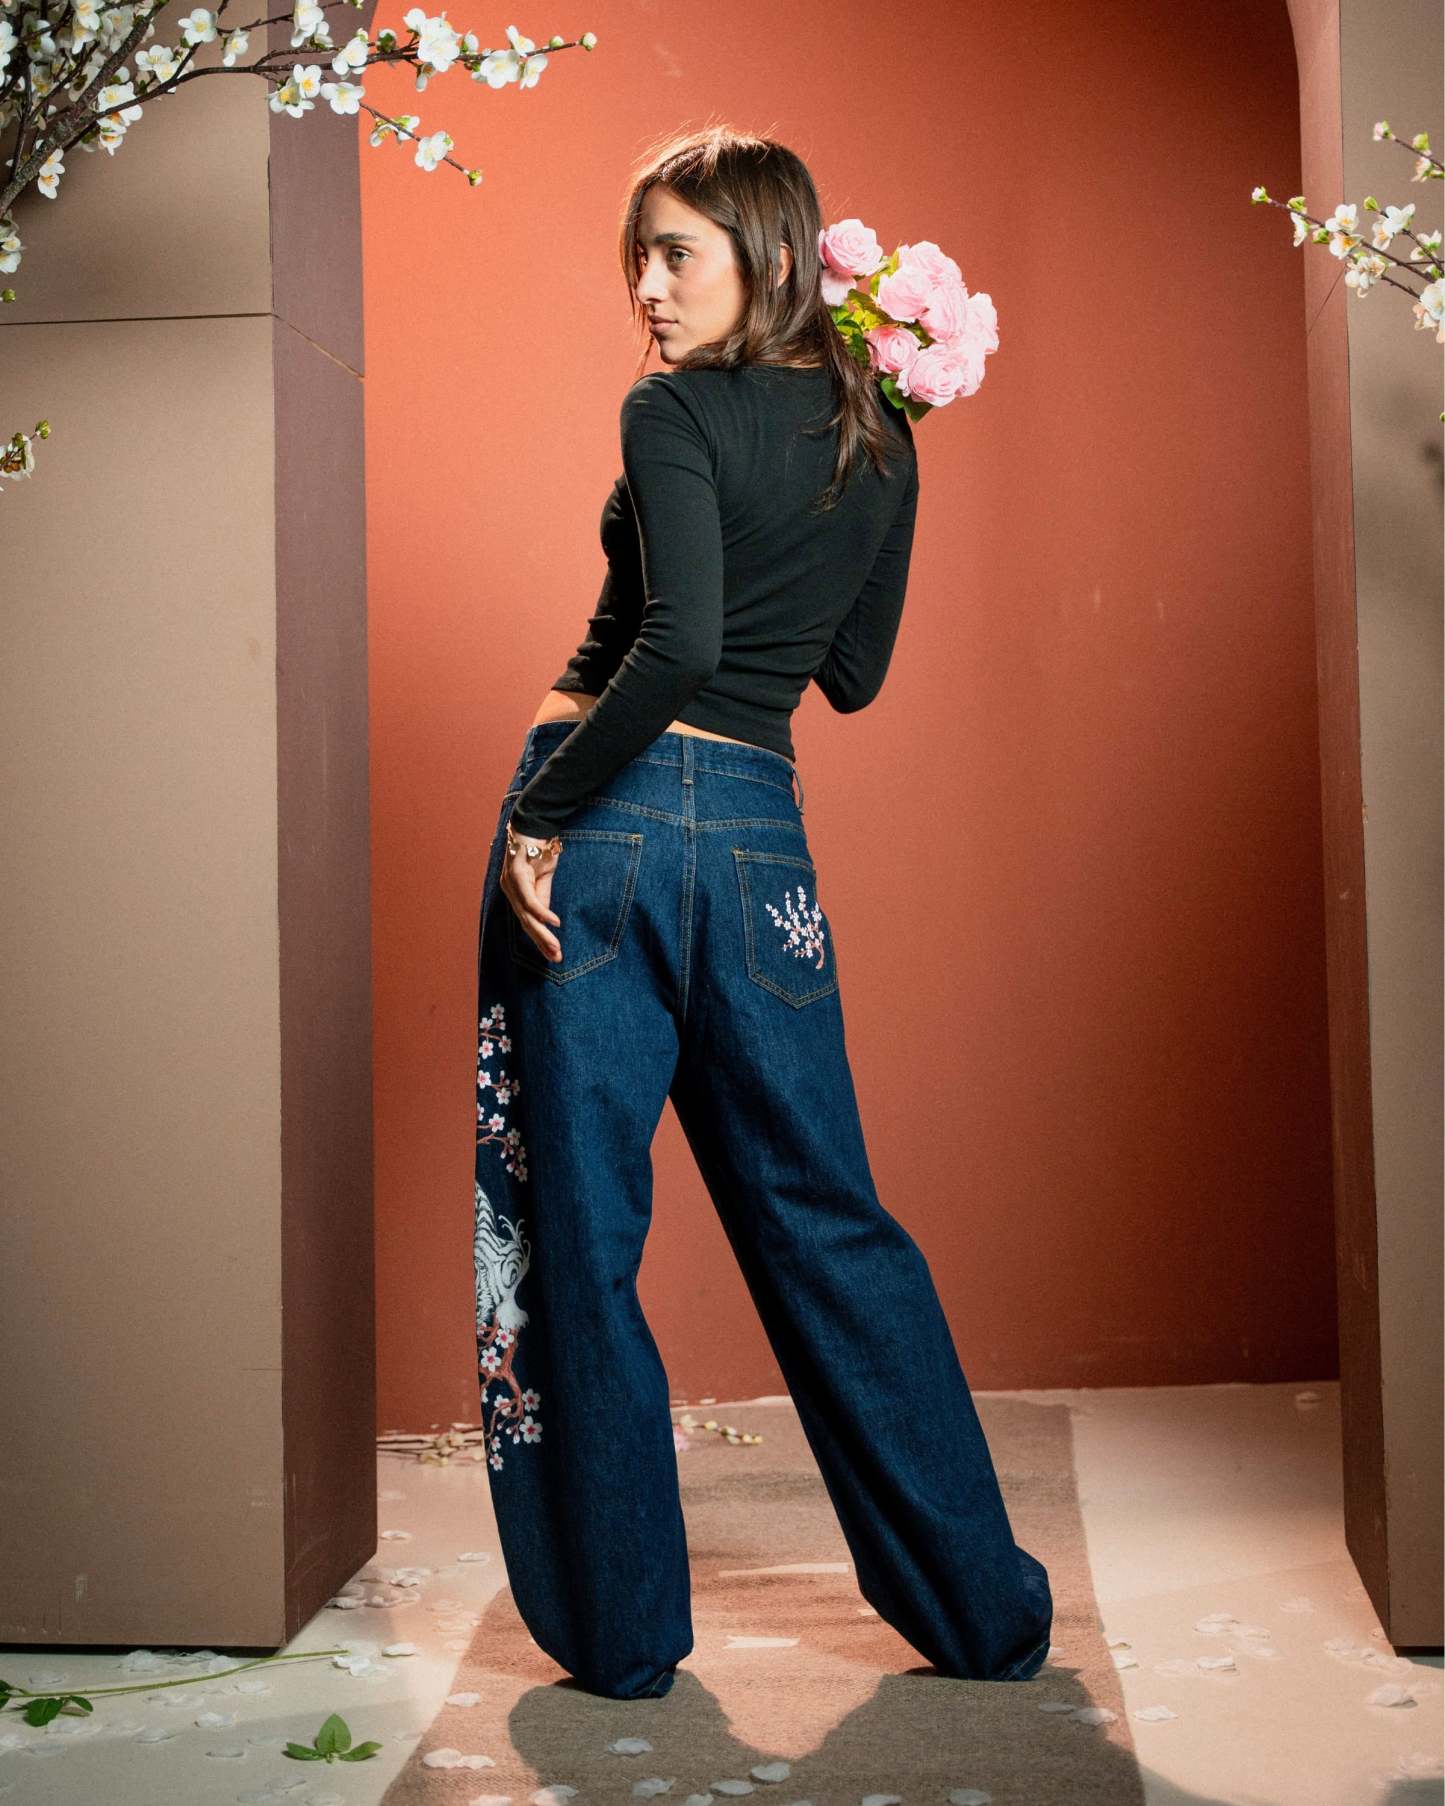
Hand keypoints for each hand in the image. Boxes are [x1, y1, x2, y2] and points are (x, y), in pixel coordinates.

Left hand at [501, 821, 563, 961]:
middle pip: (526, 923)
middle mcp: (509, 890)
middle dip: (541, 943)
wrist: (535, 822)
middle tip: (556, 958)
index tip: (554, 953)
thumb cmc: (540, 847)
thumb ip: (542, 896)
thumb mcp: (544, 877)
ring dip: (542, 934)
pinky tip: (553, 923)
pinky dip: (542, 912)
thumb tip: (546, 920)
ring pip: (527, 915)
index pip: (528, 921)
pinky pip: (530, 899)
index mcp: (515, 893)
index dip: (540, 939)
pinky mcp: (517, 875)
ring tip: (555, 948)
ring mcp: (511, 883)